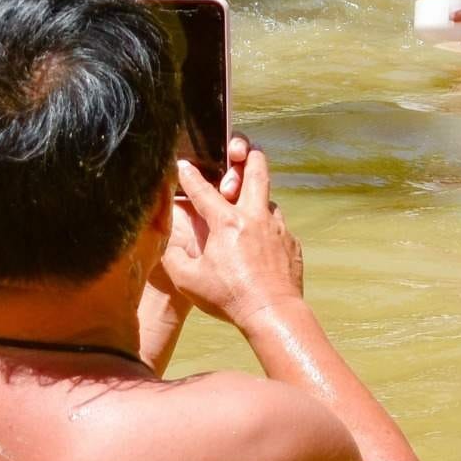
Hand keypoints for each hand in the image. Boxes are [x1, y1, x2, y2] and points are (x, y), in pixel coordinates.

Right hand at [159, 138, 303, 327]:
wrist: (272, 312)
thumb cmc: (229, 298)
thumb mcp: (188, 280)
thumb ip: (173, 257)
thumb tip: (169, 243)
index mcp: (227, 223)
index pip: (203, 191)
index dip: (189, 176)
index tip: (183, 164)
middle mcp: (254, 217)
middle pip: (257, 171)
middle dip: (249, 154)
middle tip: (243, 149)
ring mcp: (277, 228)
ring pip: (268, 200)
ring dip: (256, 199)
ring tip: (246, 208)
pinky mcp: (291, 242)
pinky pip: (278, 227)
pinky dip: (267, 228)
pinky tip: (260, 244)